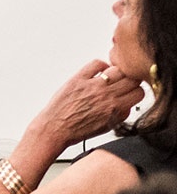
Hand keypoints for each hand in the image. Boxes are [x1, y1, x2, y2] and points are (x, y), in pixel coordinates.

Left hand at [30, 59, 146, 148]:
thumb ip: (121, 115)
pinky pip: (96, 63)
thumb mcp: (106, 127)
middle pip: (131, 79)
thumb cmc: (77, 130)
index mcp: (114, 108)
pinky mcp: (78, 79)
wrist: (54, 129)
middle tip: (123, 84)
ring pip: (118, 70)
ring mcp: (92, 85)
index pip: (139, 92)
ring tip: (112, 78)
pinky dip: (101, 65)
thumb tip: (129, 103)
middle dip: (130, 82)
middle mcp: (105, 95)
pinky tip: (99, 72)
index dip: (136, 92)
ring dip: (117, 73)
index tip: (132, 92)